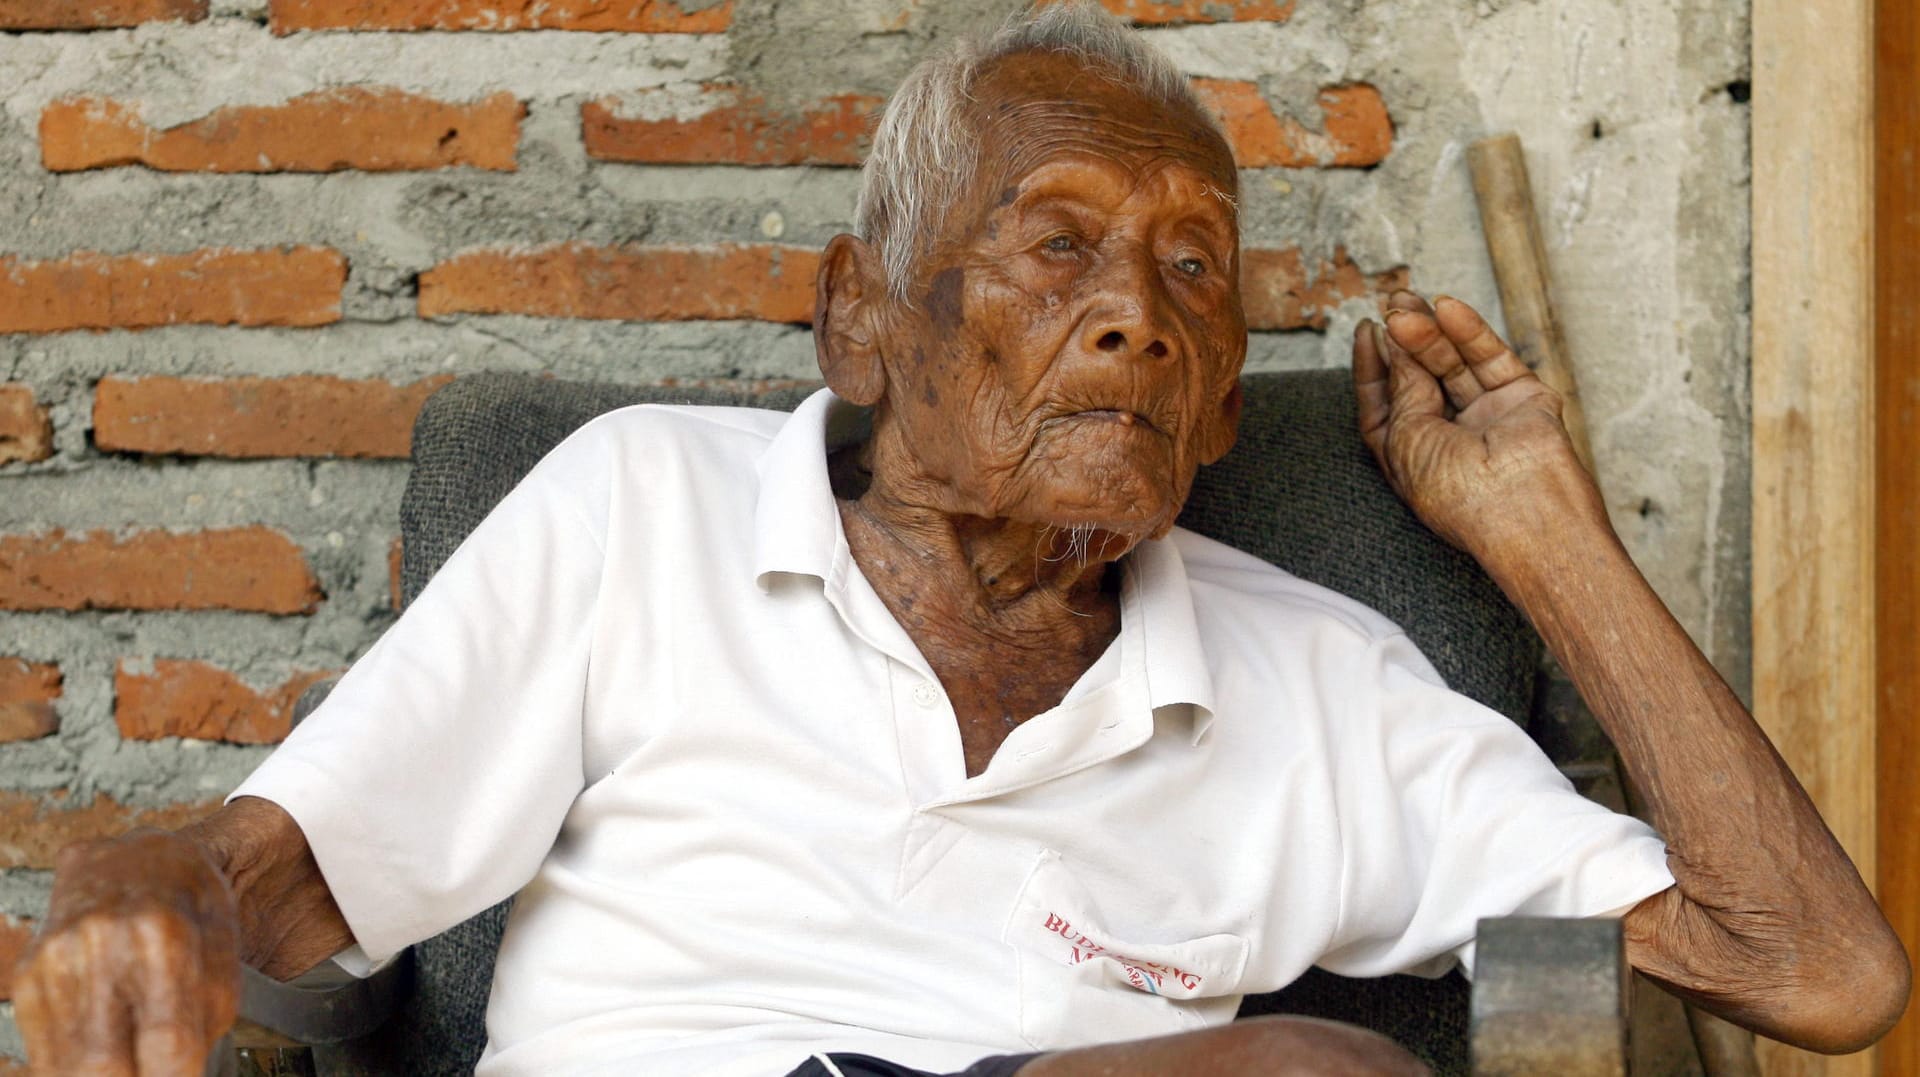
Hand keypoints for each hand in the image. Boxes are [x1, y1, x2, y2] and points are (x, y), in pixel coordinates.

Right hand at [12, 829, 240, 1075]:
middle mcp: (100, 944)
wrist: (140, 857)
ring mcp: (55, 959)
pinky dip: (75, 1062)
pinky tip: (105, 1046)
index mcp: (164, 935)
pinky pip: (44, 1048)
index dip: (177, 1074)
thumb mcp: (223, 952)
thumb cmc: (192, 907)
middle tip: (155, 1071)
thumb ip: (207, 1018)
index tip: (182, 1074)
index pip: (167, 1040)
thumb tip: (181, 1071)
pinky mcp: (28, 975)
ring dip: (106, 1072)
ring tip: (133, 1058)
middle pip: (102, 1063)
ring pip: (69, 1063)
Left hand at [1352, 291, 1607, 561]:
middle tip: (1394, 304)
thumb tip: (1394, 342)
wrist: (1523, 514)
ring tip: (1408, 305)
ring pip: (1454, 364)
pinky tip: (1447, 310)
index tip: (1367, 330)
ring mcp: (1488, 418)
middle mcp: (1449, 438)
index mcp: (1412, 457)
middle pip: (1420, 378)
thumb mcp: (1404, 435)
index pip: (1385, 404)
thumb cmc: (1457, 495)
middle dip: (1405, 341)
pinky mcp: (1524, 401)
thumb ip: (1401, 385)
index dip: (1373, 367)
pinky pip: (1491, 359)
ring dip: (1430, 332)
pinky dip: (1469, 333)